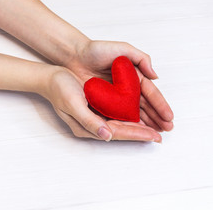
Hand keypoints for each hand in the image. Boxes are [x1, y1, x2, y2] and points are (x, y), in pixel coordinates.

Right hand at [41, 67, 161, 141]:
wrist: (51, 77)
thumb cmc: (59, 88)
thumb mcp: (72, 104)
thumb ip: (89, 121)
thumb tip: (107, 136)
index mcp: (88, 126)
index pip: (118, 132)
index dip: (137, 134)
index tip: (154, 136)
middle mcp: (95, 123)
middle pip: (124, 130)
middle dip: (143, 132)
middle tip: (162, 135)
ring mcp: (97, 115)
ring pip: (123, 123)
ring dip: (140, 125)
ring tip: (156, 128)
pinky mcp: (98, 106)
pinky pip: (118, 114)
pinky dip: (131, 115)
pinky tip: (141, 115)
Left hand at [67, 40, 173, 131]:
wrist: (74, 56)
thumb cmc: (96, 50)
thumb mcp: (122, 49)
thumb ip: (141, 58)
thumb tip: (155, 75)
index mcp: (134, 75)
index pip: (150, 92)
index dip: (160, 104)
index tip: (169, 116)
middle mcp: (127, 87)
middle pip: (145, 105)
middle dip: (157, 117)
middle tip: (167, 128)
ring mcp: (116, 96)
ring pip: (134, 111)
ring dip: (146, 122)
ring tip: (156, 133)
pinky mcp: (105, 102)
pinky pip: (118, 114)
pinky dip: (128, 122)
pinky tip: (135, 131)